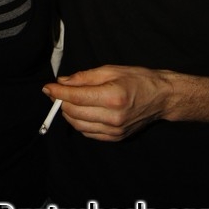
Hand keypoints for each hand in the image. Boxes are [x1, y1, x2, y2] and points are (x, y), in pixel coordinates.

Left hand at [43, 64, 172, 140]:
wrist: (161, 97)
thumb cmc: (137, 79)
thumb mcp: (110, 70)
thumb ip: (84, 77)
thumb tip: (62, 82)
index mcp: (112, 97)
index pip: (75, 97)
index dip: (57, 92)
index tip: (47, 87)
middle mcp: (113, 117)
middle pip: (74, 112)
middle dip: (61, 102)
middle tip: (56, 92)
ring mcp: (114, 131)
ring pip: (78, 125)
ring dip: (68, 113)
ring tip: (67, 101)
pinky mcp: (116, 138)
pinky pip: (88, 133)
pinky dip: (79, 122)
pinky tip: (80, 111)